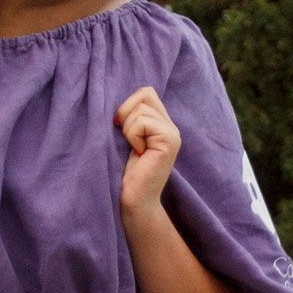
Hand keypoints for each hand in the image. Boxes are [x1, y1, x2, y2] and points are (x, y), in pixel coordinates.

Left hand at [115, 86, 178, 215]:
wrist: (135, 200)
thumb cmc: (127, 173)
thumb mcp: (128, 138)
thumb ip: (133, 118)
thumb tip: (119, 99)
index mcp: (162, 124)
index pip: (145, 92)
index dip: (128, 104)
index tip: (119, 126)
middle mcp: (171, 126)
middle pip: (144, 94)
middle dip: (126, 112)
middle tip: (127, 138)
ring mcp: (173, 134)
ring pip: (141, 109)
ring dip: (128, 128)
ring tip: (134, 148)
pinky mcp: (169, 141)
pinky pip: (143, 122)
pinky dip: (132, 135)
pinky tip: (138, 153)